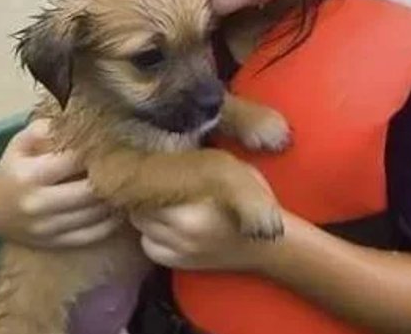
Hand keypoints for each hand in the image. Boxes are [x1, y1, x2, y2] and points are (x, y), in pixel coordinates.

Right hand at [0, 118, 120, 248]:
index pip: (75, 159)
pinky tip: (119, 204)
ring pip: (97, 213)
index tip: (112, 140)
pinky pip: (95, 233)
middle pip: (91, 190)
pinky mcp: (59, 243)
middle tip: (125, 162)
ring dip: (115, 196)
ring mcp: (49, 228)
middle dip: (111, 175)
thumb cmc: (15, 169)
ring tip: (126, 180)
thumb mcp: (21, 144)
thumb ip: (45, 129)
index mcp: (29, 176)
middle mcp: (38, 204)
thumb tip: (75, 121)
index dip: (97, 148)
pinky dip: (113, 219)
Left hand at [129, 169, 279, 272]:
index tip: (156, 167)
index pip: (148, 191)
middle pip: (140, 210)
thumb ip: (202, 164)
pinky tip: (166, 225)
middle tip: (158, 182)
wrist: (270, 247)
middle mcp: (180, 234)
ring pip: (141, 227)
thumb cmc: (256, 203)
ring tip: (163, 202)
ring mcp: (179, 251)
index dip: (150, 176)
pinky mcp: (179, 264)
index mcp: (191, 210)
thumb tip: (173, 146)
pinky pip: (149, 247)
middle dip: (145, 195)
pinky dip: (152, 235)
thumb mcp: (234, 172)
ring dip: (147, 214)